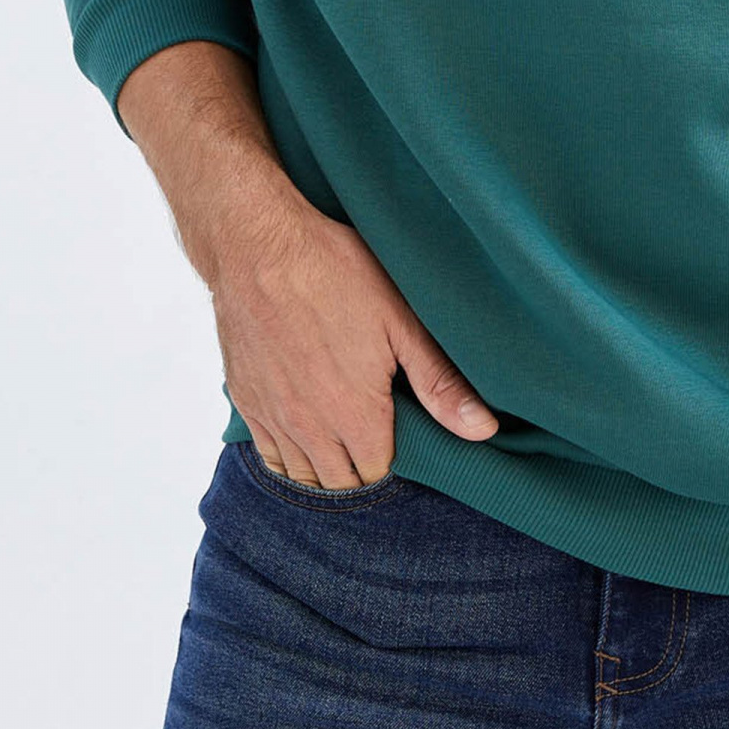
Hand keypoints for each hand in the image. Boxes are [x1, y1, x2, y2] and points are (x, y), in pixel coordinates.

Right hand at [214, 190, 498, 489]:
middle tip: (377, 433)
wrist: (256, 244)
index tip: (402, 429)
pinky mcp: (245, 400)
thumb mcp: (400, 320)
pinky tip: (304, 432)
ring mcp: (272, 416)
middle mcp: (309, 428)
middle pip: (340, 483)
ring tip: (344, 437)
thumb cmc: (334, 272)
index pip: (378, 472)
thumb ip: (440, 382)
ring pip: (302, 476)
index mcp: (354, 415)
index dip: (395, 456)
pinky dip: (288, 456)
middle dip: (361, 468)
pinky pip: (267, 455)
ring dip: (325, 468)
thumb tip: (482, 430)